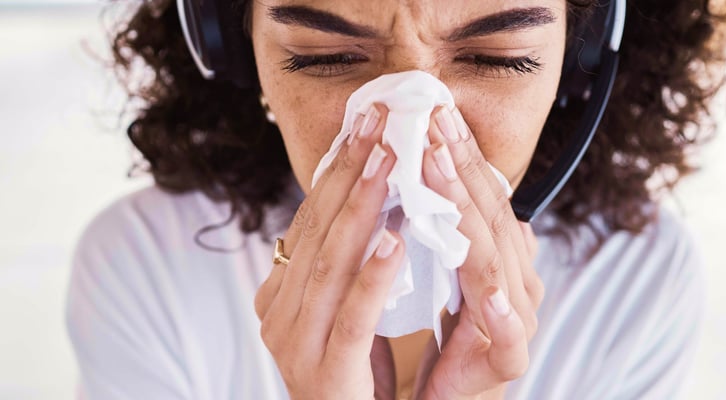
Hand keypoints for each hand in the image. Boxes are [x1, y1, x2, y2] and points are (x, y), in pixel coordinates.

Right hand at [254, 105, 402, 398]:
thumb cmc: (354, 378)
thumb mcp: (344, 311)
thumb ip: (348, 266)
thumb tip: (377, 208)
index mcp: (280, 294)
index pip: (309, 221)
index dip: (336, 171)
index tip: (364, 125)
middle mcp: (279, 313)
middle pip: (317, 230)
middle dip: (349, 172)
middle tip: (378, 123)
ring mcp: (296, 343)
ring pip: (330, 262)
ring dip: (361, 207)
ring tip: (389, 161)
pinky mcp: (326, 372)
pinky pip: (354, 315)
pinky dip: (373, 274)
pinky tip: (393, 237)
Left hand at [415, 106, 544, 398]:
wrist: (453, 399)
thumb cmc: (448, 337)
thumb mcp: (445, 272)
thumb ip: (450, 230)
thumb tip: (454, 181)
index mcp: (502, 258)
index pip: (484, 197)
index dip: (462, 155)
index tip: (436, 114)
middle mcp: (516, 282)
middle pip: (490, 218)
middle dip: (460, 168)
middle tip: (434, 123)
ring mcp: (517, 321)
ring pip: (494, 264)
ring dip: (468, 218)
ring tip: (440, 176)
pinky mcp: (508, 363)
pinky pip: (511, 339)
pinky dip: (501, 315)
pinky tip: (487, 296)